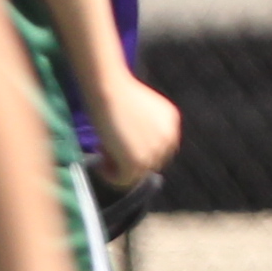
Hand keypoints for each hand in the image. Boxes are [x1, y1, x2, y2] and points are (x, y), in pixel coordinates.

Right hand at [92, 67, 182, 187]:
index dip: (135, 148)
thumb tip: (130, 149)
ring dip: (117, 166)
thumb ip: (142, 130)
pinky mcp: (139, 161)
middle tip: (106, 148)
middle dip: (127, 158)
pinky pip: (124, 180)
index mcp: (171, 122)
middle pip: (149, 162)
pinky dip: (110, 176)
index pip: (157, 148)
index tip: (116, 142)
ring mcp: (156, 151)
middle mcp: (169, 137)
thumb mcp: (138, 112)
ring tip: (102, 151)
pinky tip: (100, 164)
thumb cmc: (115, 94)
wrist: (109, 89)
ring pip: (136, 173)